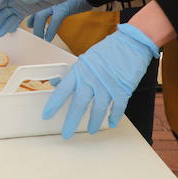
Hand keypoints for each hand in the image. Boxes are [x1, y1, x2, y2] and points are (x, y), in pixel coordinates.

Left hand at [43, 24, 158, 137]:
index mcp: (80, 71)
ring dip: (94, 122)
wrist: (131, 43)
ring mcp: (108, 85)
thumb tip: (57, 83)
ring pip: (98, 109)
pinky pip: (117, 108)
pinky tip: (111, 122)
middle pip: (78, 104)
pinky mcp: (123, 90)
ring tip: (91, 130)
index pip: (63, 90)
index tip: (46, 115)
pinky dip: (114, 116)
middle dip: (71, 122)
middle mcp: (92, 79)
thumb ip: (74, 73)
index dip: (54, 104)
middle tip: (66, 135)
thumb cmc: (107, 50)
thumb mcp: (86, 59)